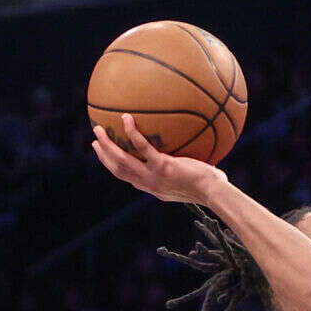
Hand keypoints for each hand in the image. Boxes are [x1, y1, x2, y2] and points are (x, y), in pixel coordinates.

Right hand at [91, 114, 225, 202]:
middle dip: (103, 155)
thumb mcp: (193, 182)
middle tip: (95, 140)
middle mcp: (149, 184)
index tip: (105, 154)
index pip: (128, 178)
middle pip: (117, 169)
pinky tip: (126, 117)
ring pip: (121, 160)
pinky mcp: (162, 166)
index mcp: (153, 188)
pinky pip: (142, 146)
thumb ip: (186, 170)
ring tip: (98, 128)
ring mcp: (153, 176)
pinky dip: (132, 132)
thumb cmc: (211, 188)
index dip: (113, 166)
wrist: (215, 193)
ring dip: (107, 144)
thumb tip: (194, 156)